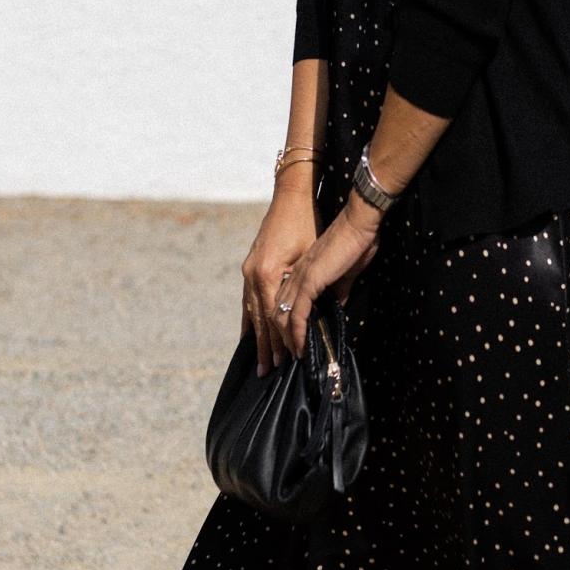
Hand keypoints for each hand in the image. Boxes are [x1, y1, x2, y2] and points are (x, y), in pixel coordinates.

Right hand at [240, 189, 319, 375]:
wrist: (292, 196)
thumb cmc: (308, 222)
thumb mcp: (313, 256)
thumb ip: (313, 287)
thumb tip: (322, 314)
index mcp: (269, 274)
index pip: (277, 317)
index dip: (285, 339)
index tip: (293, 359)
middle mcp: (254, 275)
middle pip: (261, 319)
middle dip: (267, 347)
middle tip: (270, 373)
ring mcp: (249, 271)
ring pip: (251, 312)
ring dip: (256, 338)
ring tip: (260, 362)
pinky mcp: (251, 266)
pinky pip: (247, 300)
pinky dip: (249, 319)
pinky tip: (248, 334)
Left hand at [278, 192, 382, 358]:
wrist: (359, 223)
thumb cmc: (356, 242)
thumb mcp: (344, 273)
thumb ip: (337, 290)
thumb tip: (336, 306)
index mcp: (298, 272)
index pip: (280, 303)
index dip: (278, 326)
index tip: (282, 346)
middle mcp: (292, 275)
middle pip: (273, 313)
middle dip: (273, 341)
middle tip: (275, 363)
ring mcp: (298, 278)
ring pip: (280, 316)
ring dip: (284, 342)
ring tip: (289, 360)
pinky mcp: (308, 281)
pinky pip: (296, 314)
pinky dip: (297, 333)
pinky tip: (301, 348)